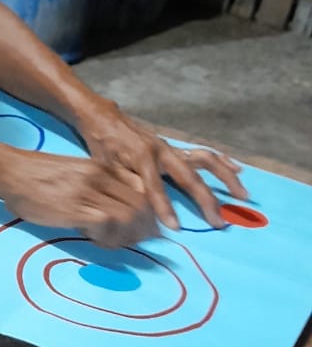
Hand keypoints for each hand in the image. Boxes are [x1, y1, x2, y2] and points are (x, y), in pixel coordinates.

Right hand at [0, 150, 158, 248]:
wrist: (12, 172)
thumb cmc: (38, 176)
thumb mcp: (76, 172)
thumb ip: (97, 186)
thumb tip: (115, 212)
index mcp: (103, 167)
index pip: (141, 191)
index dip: (149, 213)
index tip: (147, 228)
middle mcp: (101, 177)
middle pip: (140, 205)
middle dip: (145, 228)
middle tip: (140, 243)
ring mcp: (89, 192)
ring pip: (129, 217)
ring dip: (129, 236)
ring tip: (118, 244)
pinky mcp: (76, 208)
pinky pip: (108, 226)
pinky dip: (110, 239)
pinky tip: (99, 242)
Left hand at [78, 102, 248, 229]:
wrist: (105, 120)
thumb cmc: (103, 146)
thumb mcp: (105, 166)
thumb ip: (124, 183)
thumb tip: (138, 205)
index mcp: (142, 157)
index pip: (155, 187)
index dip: (165, 207)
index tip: (175, 227)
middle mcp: (163, 151)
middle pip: (190, 176)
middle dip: (206, 200)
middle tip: (219, 222)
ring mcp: (173, 148)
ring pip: (206, 161)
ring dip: (225, 178)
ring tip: (242, 195)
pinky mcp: (177, 148)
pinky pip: (204, 154)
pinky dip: (222, 162)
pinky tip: (238, 170)